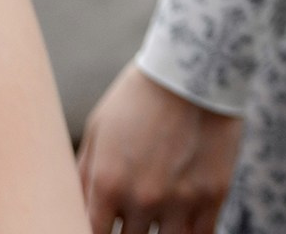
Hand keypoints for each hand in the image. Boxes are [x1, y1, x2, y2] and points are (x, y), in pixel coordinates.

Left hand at [78, 62, 242, 233]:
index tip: (99, 227)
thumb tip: (71, 211)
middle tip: (129, 219)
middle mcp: (143, 198)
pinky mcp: (215, 192)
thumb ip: (83, 178)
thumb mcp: (97, 133)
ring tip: (154, 222)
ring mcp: (182, 198)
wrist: (195, 68)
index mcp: (108, 185)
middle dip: (124, 233)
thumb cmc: (138, 98)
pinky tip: (181, 227)